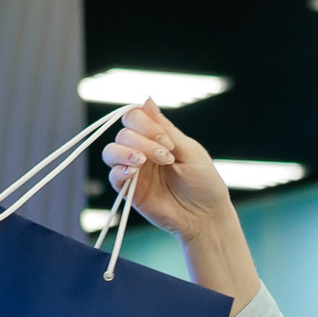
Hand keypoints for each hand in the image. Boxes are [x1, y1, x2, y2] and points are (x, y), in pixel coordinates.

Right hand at [101, 103, 237, 243]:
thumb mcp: (189, 150)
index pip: (135, 117)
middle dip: (143, 141)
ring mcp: (135, 171)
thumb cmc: (204, 183)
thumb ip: (165, 128)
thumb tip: (146, 99)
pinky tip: (133, 171)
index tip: (166, 141)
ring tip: (143, 163)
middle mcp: (142, 151)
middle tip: (166, 158)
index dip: (145, 123)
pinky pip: (113, 176)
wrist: (206, 217)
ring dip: (125, 152)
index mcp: (158, 138)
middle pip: (124, 132)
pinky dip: (119, 169)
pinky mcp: (129, 191)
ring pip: (111, 151)